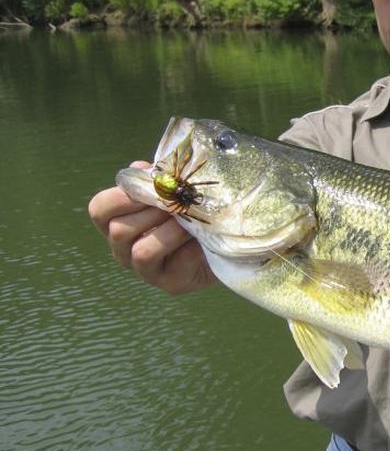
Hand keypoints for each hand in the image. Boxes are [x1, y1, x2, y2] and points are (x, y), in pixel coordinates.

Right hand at [88, 161, 215, 294]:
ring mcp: (145, 270)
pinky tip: (198, 236)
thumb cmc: (194, 209)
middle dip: (152, 212)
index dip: (120, 196)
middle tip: (177, 202)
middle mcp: (124, 249)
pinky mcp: (169, 283)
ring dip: (168, 230)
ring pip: (141, 250)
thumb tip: (139, 167)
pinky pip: (171, 263)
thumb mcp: (174, 189)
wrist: (228, 238)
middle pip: (119, 230)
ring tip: (188, 220)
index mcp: (119, 222)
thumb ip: (155, 179)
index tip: (148, 186)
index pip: (100, 209)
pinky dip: (185, 245)